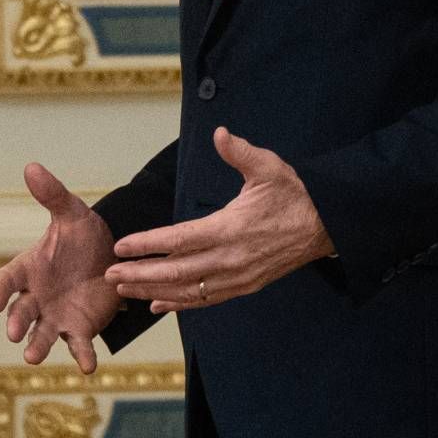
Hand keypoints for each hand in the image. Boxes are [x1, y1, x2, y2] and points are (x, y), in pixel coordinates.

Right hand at [0, 164, 121, 372]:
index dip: (0, 290)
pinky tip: (89, 367)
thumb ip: (52, 195)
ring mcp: (57, 316)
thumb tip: (31, 167)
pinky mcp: (80, 330)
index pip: (7, 279)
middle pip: (21, 312)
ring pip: (42, 335)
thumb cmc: (84, 236)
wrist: (114, 258)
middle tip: (15, 334)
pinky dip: (82, 357)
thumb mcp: (72, 213)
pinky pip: (78, 346)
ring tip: (33, 357)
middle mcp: (38, 296)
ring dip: (37, 346)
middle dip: (17, 323)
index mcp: (31, 268)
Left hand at [105, 127, 333, 313]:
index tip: (122, 246)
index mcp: (231, 228)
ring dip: (153, 291)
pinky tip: (157, 304)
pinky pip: (206, 300)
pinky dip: (179, 304)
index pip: (181, 239)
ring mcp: (237, 277)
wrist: (326, 227)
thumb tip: (220, 133)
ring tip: (123, 289)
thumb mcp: (269, 168)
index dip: (149, 244)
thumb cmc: (294, 195)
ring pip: (188, 290)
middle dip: (140, 274)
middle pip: (177, 271)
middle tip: (110, 274)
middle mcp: (231, 258)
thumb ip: (240, 153)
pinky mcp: (244, 287)